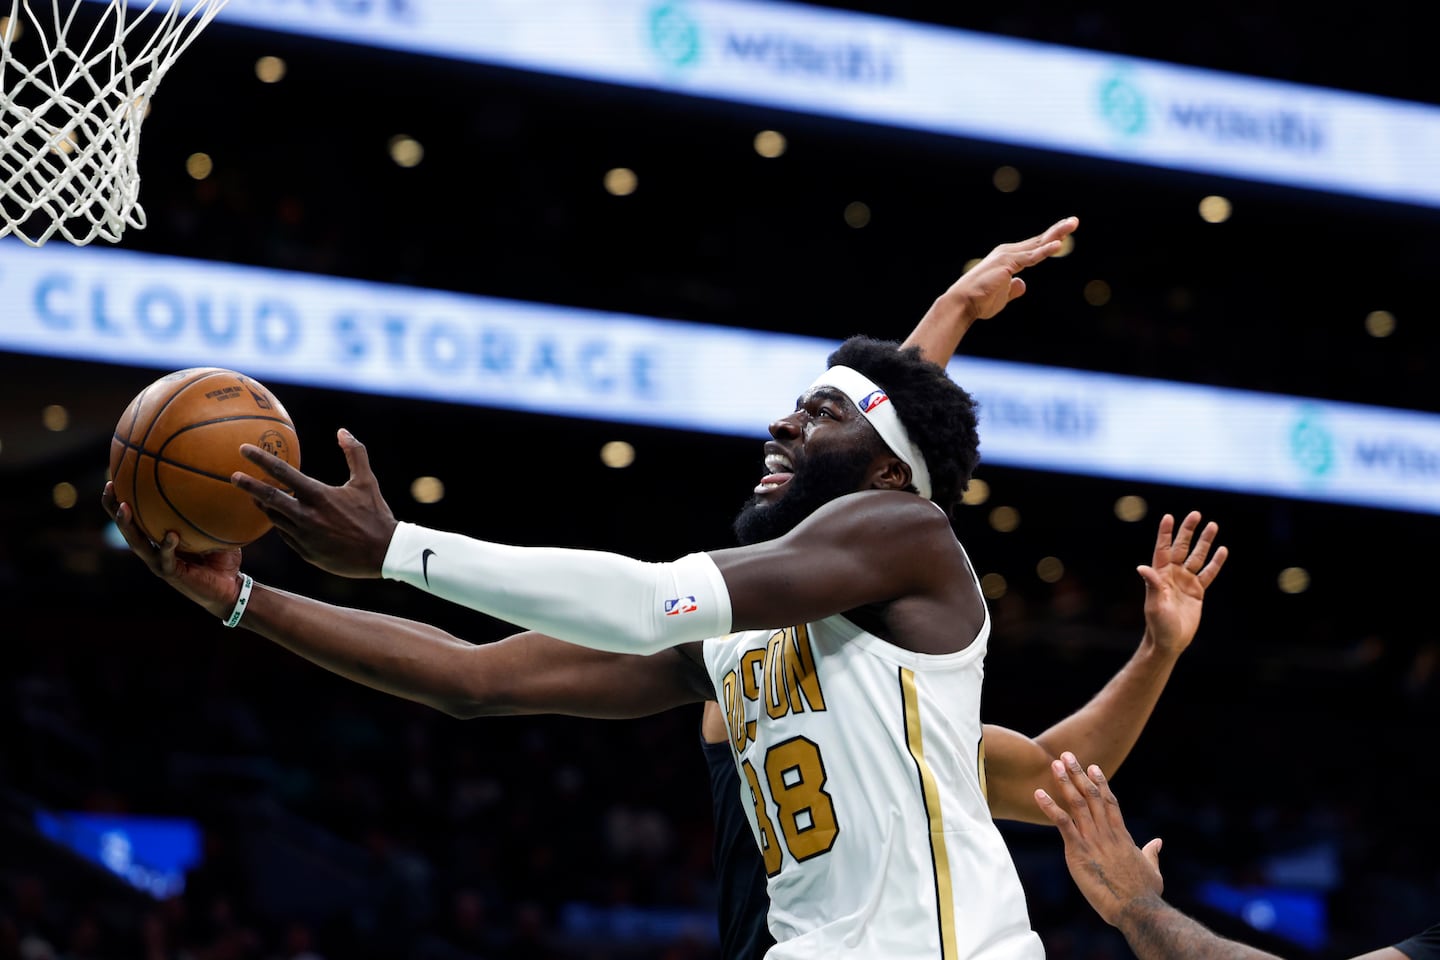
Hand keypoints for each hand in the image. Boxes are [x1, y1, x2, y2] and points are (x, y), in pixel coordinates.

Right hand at [101, 481, 243, 617]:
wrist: (229, 587)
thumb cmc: (222, 556)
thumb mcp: (214, 528)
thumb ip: (210, 509)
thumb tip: (218, 480)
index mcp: (158, 537)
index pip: (136, 516)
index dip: (123, 498)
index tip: (116, 475)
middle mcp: (153, 549)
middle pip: (126, 527)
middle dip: (114, 507)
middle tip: (110, 487)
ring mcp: (159, 562)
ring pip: (137, 543)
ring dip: (128, 526)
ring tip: (124, 508)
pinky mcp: (171, 574)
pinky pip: (165, 559)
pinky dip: (166, 546)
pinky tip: (170, 535)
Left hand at [232, 428, 396, 578]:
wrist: (383, 553)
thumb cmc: (376, 515)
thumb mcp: (367, 482)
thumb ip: (355, 454)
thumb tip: (343, 431)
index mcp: (319, 496)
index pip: (283, 474)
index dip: (261, 460)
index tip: (243, 450)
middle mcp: (307, 517)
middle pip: (269, 498)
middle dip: (248, 486)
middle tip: (233, 477)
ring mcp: (304, 537)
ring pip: (275, 519)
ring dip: (264, 505)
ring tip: (257, 496)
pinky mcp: (306, 553)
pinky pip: (286, 536)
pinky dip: (282, 524)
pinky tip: (282, 518)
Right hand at [936, 216, 1077, 323]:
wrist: (964, 304)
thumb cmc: (980, 301)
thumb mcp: (1002, 295)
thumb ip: (1013, 289)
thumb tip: (1023, 284)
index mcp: (1008, 259)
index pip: (1034, 247)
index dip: (1050, 240)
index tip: (1065, 234)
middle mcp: (1008, 253)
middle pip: (1038, 241)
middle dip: (1058, 231)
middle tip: (1074, 221)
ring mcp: (1008, 256)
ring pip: (1038, 244)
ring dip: (1057, 234)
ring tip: (1072, 224)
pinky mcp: (1008, 264)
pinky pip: (1031, 257)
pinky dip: (1045, 250)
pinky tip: (1058, 245)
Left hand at [1034, 753, 1164, 926]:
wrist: (1137, 908)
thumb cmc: (1145, 894)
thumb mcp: (1152, 869)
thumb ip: (1152, 853)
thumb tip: (1158, 842)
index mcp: (1122, 836)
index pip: (1109, 803)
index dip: (1100, 783)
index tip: (1093, 767)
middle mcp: (1107, 832)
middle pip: (1091, 796)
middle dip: (1078, 773)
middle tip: (1067, 754)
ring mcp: (1093, 840)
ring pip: (1077, 803)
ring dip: (1065, 782)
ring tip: (1054, 764)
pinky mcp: (1079, 851)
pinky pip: (1062, 823)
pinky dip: (1049, 807)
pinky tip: (1038, 794)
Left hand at [1138, 511, 1226, 656]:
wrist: (1170, 641)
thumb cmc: (1158, 624)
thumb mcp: (1155, 604)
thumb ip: (1152, 585)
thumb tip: (1142, 567)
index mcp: (1160, 575)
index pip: (1163, 549)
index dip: (1165, 533)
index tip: (1169, 517)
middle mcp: (1172, 575)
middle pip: (1181, 547)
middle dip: (1188, 531)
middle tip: (1196, 514)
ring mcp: (1186, 582)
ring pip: (1197, 557)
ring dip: (1205, 542)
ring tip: (1213, 525)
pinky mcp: (1197, 592)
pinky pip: (1208, 573)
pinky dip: (1215, 562)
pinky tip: (1222, 550)